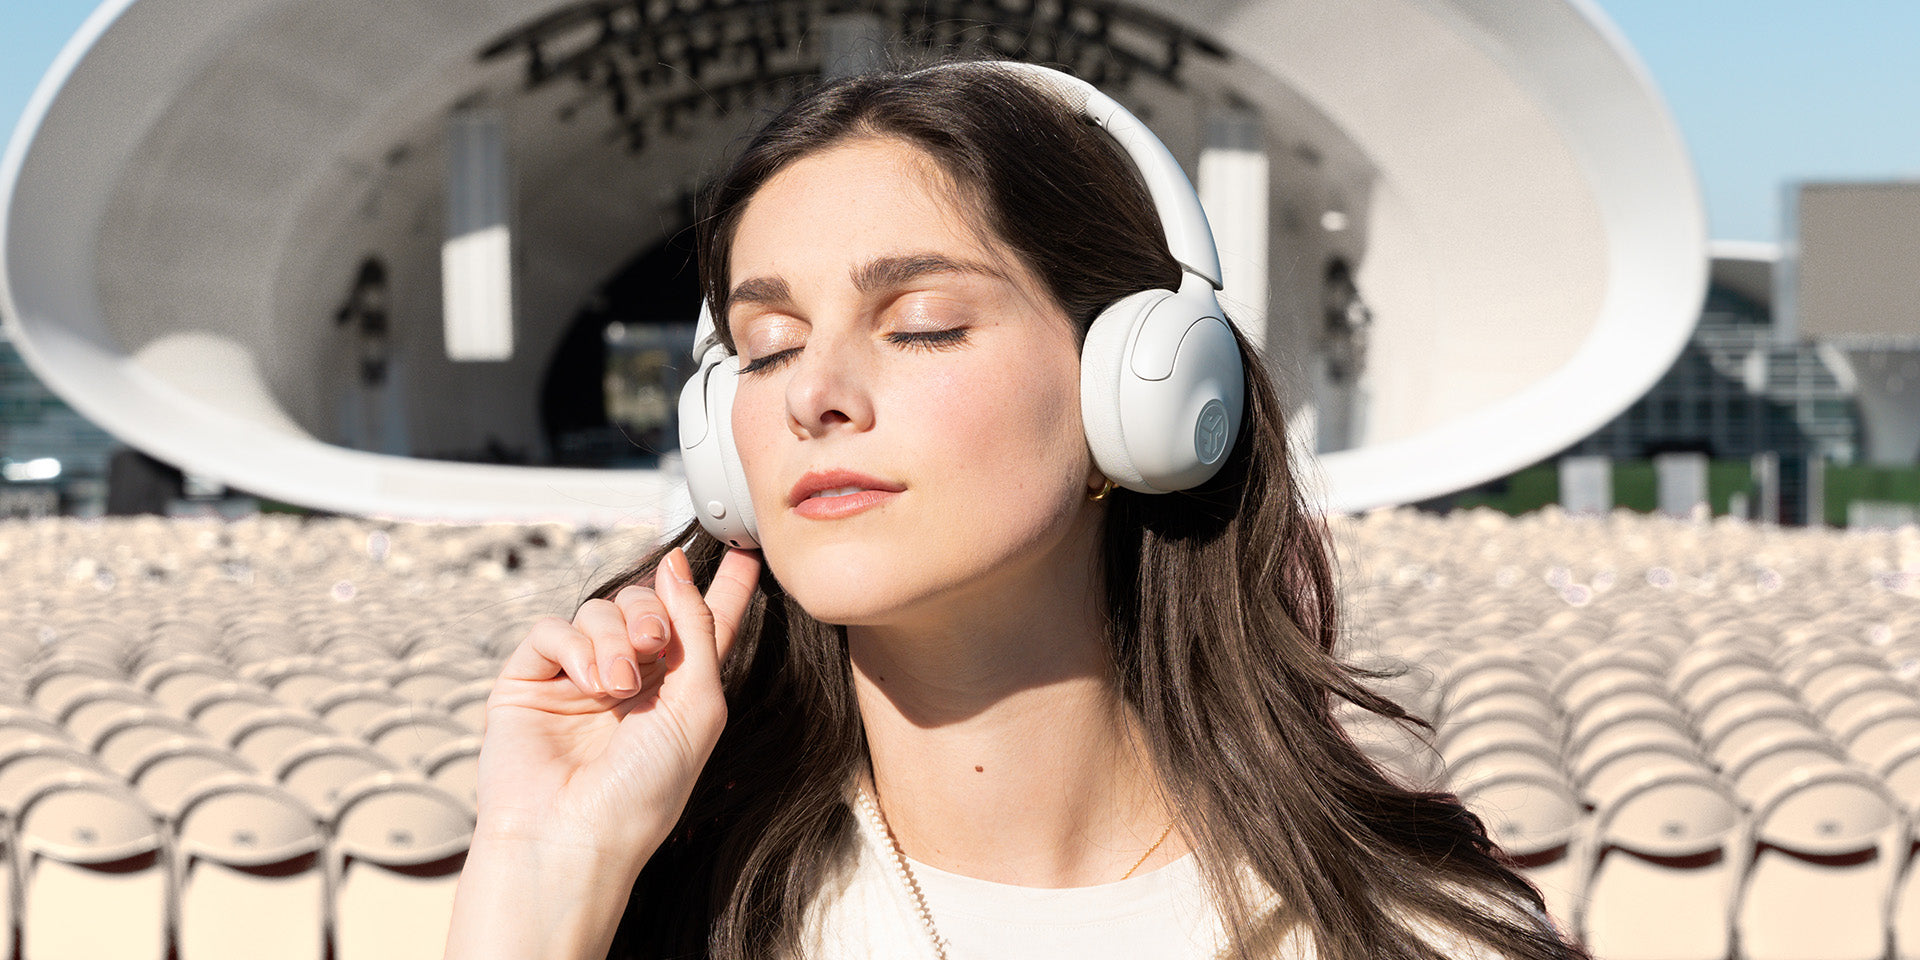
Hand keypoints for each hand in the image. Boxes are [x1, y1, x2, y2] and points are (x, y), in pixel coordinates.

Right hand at [474, 546, 760, 867]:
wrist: (571, 837)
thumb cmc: (643, 792)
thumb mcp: (699, 705)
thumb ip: (698, 628)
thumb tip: (677, 565)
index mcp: (680, 689)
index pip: (705, 624)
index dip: (726, 585)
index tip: (746, 547)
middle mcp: (631, 679)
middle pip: (648, 603)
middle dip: (654, 611)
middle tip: (656, 645)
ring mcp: (577, 679)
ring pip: (599, 610)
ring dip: (616, 638)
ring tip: (619, 684)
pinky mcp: (529, 681)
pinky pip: (553, 629)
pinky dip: (575, 646)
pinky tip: (589, 681)